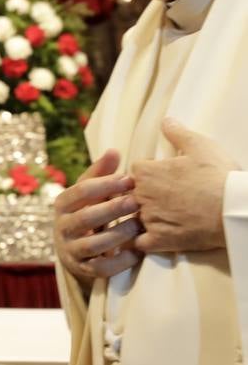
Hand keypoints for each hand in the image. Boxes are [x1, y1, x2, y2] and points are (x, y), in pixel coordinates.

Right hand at [52, 148, 140, 283]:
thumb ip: (101, 174)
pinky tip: (137, 252)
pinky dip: (120, 262)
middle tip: (136, 202)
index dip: (105, 184)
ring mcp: (70, 249)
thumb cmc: (89, 212)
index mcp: (63, 204)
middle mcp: (62, 227)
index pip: (80, 191)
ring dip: (117, 235)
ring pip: (92, 244)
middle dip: (112, 209)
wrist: (75, 250)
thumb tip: (114, 151)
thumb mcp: (91, 193)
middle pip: (85, 218)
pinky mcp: (83, 269)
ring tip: (138, 226)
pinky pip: (100, 268)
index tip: (129, 179)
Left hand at [131, 118, 237, 252]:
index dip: (147, 176)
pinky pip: (139, 244)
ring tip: (153, 221)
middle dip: (140, 198)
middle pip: (129, 195)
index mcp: (145, 173)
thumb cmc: (218, 175)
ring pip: (131, 220)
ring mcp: (148, 219)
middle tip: (159, 201)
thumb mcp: (199, 146)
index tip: (161, 180)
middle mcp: (140, 195)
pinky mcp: (159, 240)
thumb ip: (177, 133)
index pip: (134, 172)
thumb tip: (166, 120)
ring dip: (138, 221)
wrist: (234, 209)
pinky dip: (142, 243)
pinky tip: (150, 241)